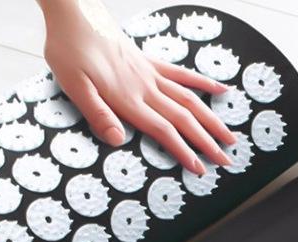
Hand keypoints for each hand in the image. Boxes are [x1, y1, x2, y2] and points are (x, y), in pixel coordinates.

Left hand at [40, 0, 235, 173]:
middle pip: (183, 118)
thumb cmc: (68, 51)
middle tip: (226, 160)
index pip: (163, 131)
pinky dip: (202, 83)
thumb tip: (118, 140)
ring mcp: (149, 73)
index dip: (183, 151)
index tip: (200, 169)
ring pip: (188, 98)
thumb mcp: (74, 87)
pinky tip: (220, 89)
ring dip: (211, 118)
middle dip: (206, 141)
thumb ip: (98, 114)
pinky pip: (181, 74)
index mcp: (127, 98)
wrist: (74, 13)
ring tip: (229, 135)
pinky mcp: (147, 61)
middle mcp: (144, 87)